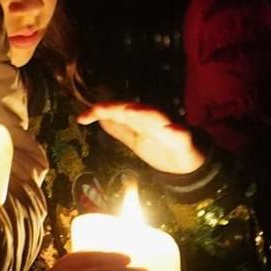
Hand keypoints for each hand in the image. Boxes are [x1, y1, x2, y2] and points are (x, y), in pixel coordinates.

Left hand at [77, 102, 206, 175]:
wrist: (189, 162)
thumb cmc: (161, 147)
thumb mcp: (134, 138)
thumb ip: (118, 128)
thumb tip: (98, 118)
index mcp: (139, 120)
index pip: (116, 111)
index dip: (100, 111)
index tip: (81, 117)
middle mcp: (152, 120)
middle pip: (133, 110)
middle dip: (116, 108)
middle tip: (98, 109)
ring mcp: (169, 128)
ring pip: (156, 117)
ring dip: (143, 113)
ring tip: (129, 110)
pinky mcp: (184, 140)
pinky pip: (181, 135)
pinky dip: (176, 130)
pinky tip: (172, 129)